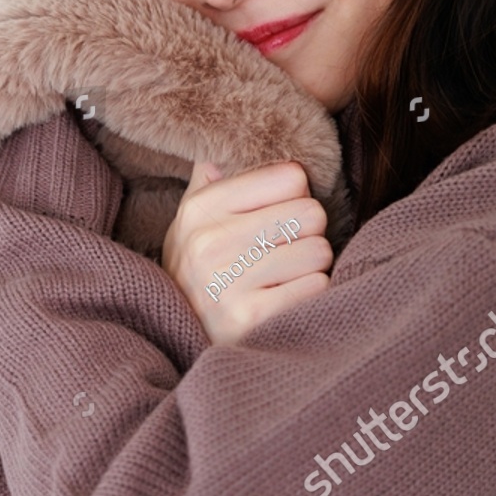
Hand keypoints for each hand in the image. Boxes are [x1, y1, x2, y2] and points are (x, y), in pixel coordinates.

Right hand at [160, 159, 332, 345]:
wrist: (177, 340)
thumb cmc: (198, 275)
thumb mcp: (190, 226)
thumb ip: (207, 186)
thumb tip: (218, 155)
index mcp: (201, 209)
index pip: (290, 177)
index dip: (295, 196)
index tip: (280, 216)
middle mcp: (210, 242)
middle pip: (310, 213)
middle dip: (307, 233)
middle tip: (285, 251)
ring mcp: (229, 281)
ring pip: (318, 251)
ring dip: (311, 267)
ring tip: (284, 277)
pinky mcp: (251, 316)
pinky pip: (316, 286)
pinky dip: (310, 293)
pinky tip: (285, 299)